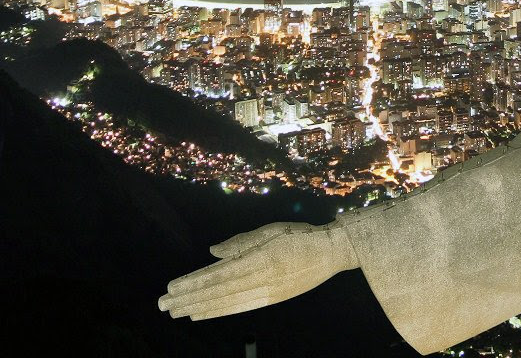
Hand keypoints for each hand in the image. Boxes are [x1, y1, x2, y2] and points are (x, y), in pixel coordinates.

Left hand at [158, 221, 357, 319]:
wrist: (332, 252)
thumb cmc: (301, 235)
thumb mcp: (270, 230)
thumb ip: (241, 242)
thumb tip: (212, 252)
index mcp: (259, 258)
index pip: (218, 274)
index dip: (193, 283)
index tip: (172, 288)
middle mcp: (260, 278)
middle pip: (217, 292)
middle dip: (188, 298)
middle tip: (163, 304)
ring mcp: (267, 292)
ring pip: (225, 302)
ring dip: (198, 307)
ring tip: (177, 311)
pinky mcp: (272, 298)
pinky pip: (240, 307)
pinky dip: (218, 311)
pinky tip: (202, 313)